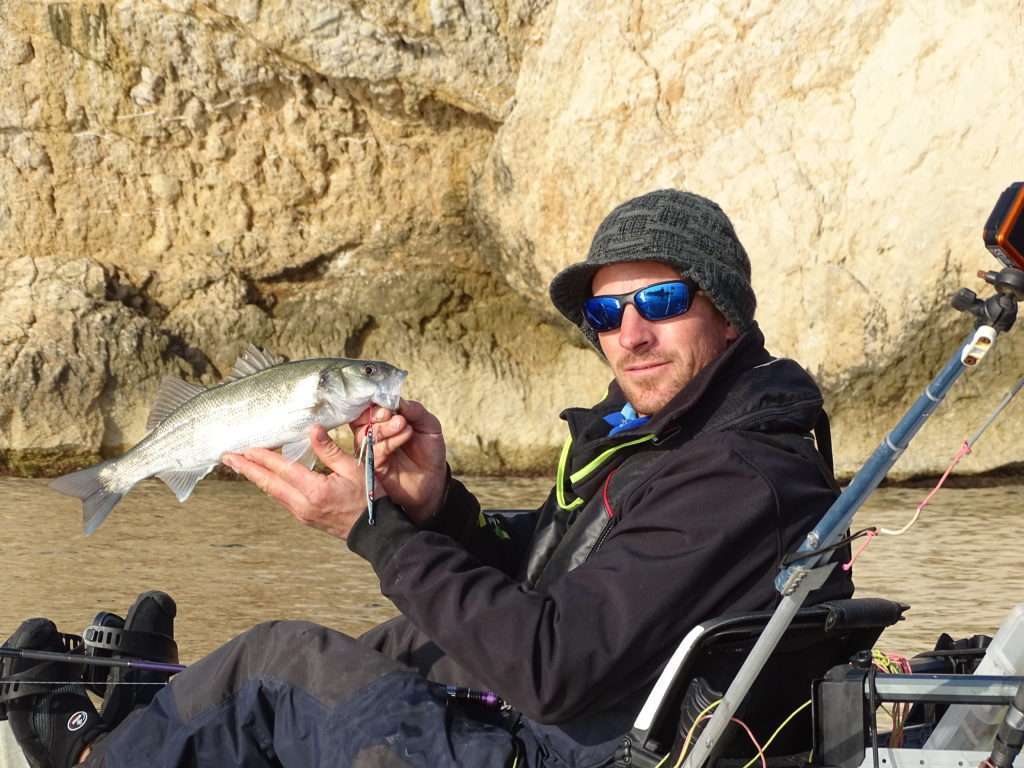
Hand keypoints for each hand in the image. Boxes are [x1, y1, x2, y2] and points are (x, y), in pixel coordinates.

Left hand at [221, 428, 368, 539]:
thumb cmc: (368, 498)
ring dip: (256, 477)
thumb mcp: (354, 469)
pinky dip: (269, 486)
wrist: (373, 530)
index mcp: (316, 490)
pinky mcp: (303, 517)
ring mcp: (301, 513)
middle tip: (228, 457)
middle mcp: (303, 504)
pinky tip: (264, 478)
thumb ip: (330, 450)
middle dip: (247, 469)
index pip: (283, 470)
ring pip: (272, 493)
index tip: (246, 448)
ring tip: (241, 465)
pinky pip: (281, 499)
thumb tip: (313, 429)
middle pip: (269, 484)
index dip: (263, 458)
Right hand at [351, 399, 447, 522]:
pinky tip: (406, 435)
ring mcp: (371, 450)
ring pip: (364, 435)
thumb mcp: (428, 425)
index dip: (373, 401)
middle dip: (376, 413)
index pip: (367, 406)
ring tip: (403, 425)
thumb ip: (415, 411)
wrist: (434, 479)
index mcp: (382, 421)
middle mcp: (373, 434)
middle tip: (392, 414)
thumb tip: (398, 400)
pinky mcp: (373, 467)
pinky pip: (373, 452)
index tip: (388, 402)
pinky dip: (389, 441)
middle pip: (360, 419)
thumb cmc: (429, 450)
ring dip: (384, 427)